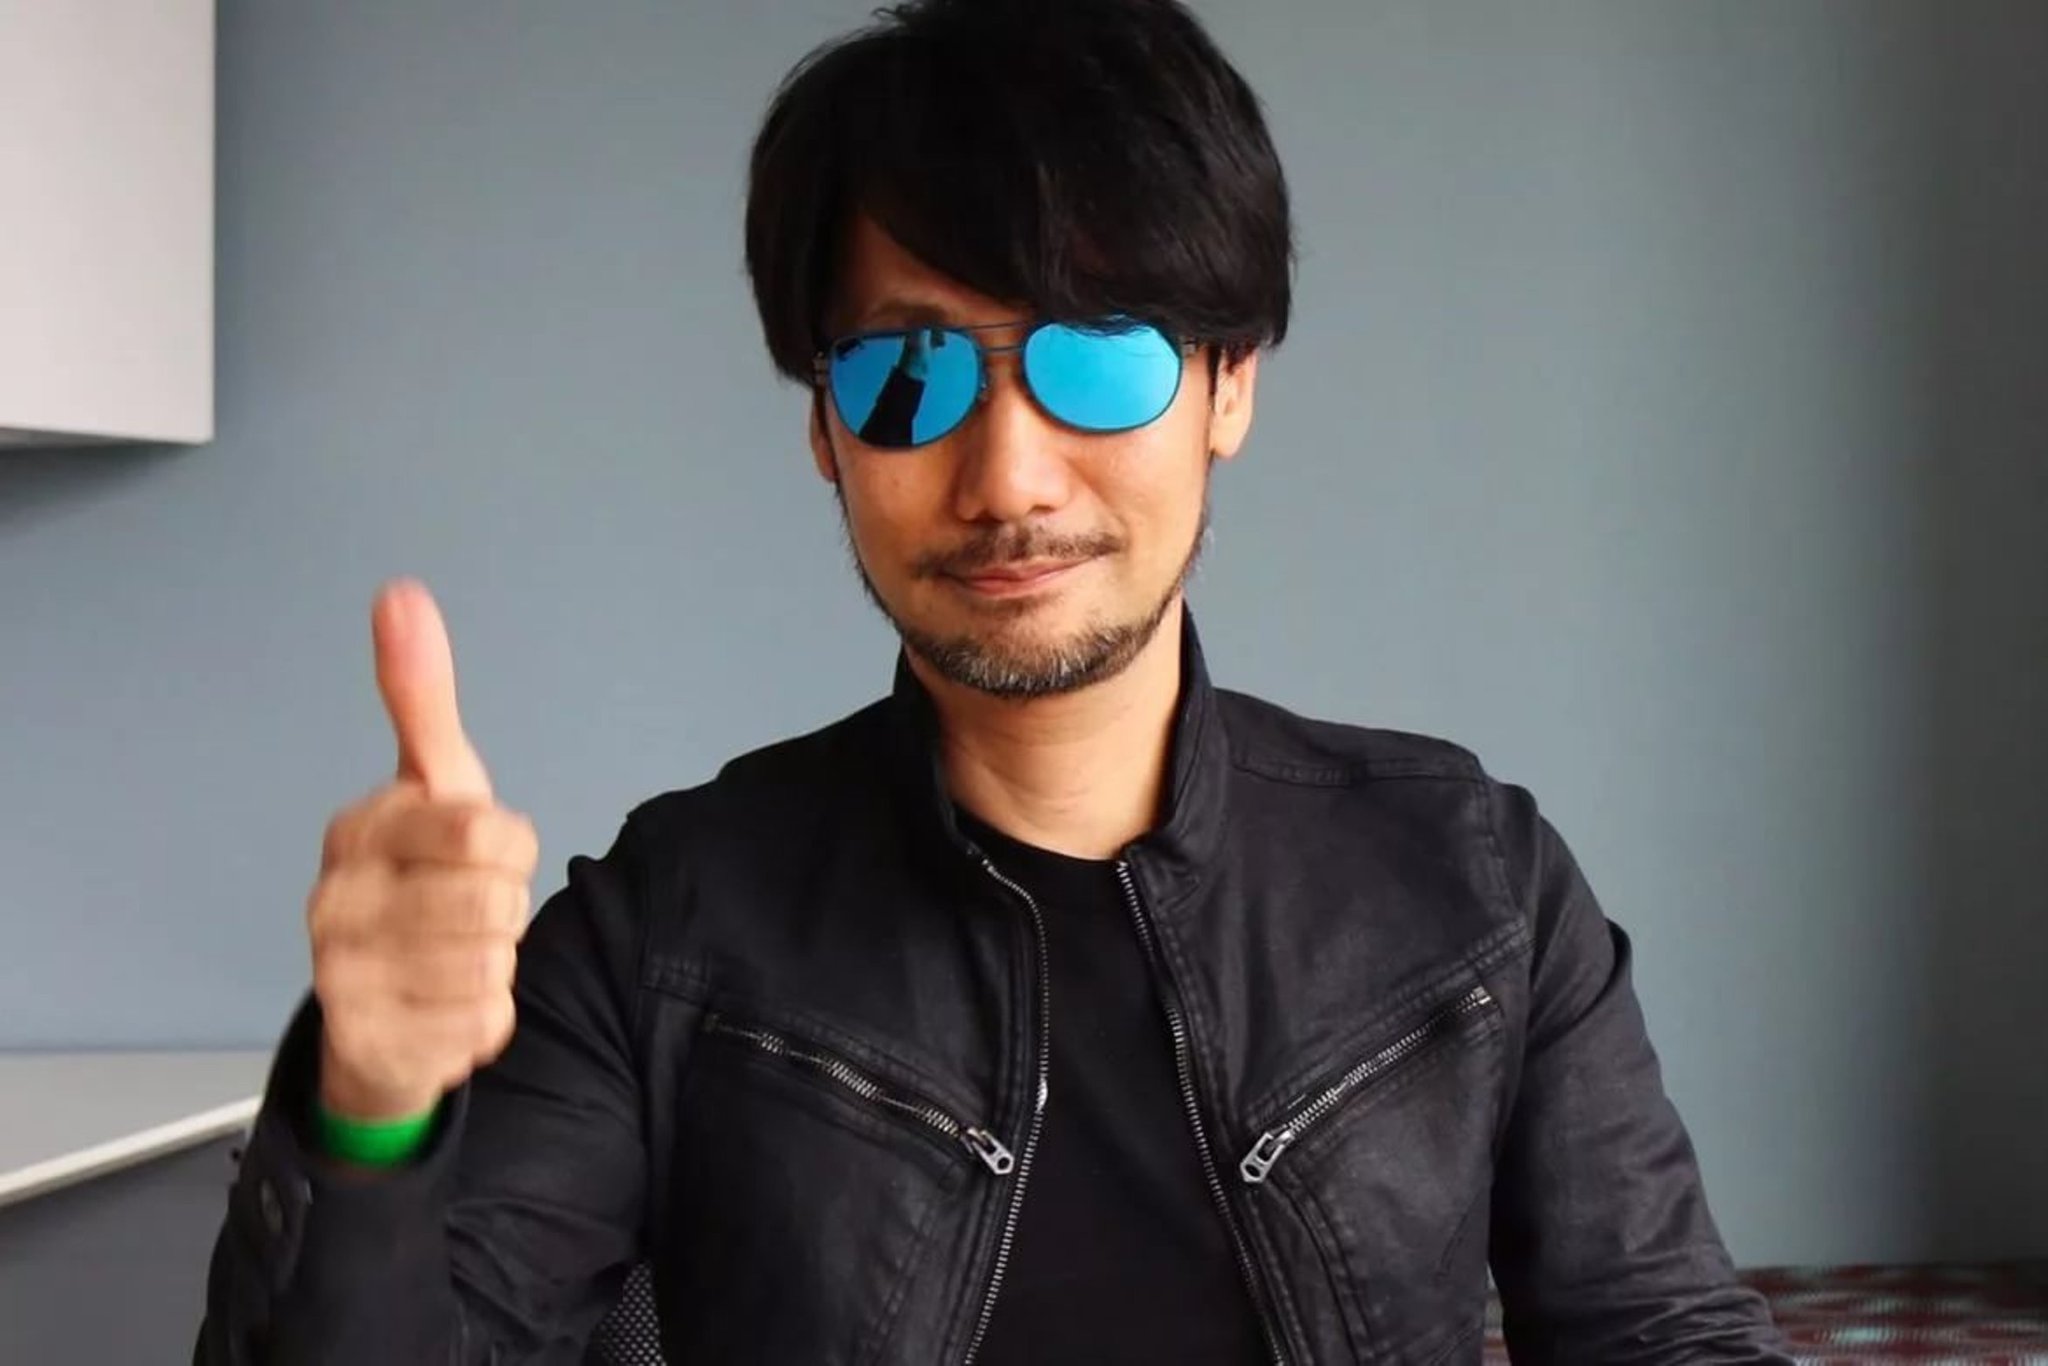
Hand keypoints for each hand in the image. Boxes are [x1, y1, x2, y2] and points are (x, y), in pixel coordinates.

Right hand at [307, 580, 538, 1120]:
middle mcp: (336, 901)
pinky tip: (445, 1005)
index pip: (490, 833)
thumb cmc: (421, 876)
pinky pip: (484, 1022)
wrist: (377, 1010)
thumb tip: (401, 591)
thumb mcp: (434, 783)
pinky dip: (483, 1017)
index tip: (476, 853)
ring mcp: (345, 976)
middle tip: (467, 908)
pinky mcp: (372, 1042)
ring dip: (495, 963)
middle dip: (505, 907)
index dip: (508, 848)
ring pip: (494, 964)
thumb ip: (419, 695)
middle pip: (500, 903)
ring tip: (454, 954)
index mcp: (359, 830)